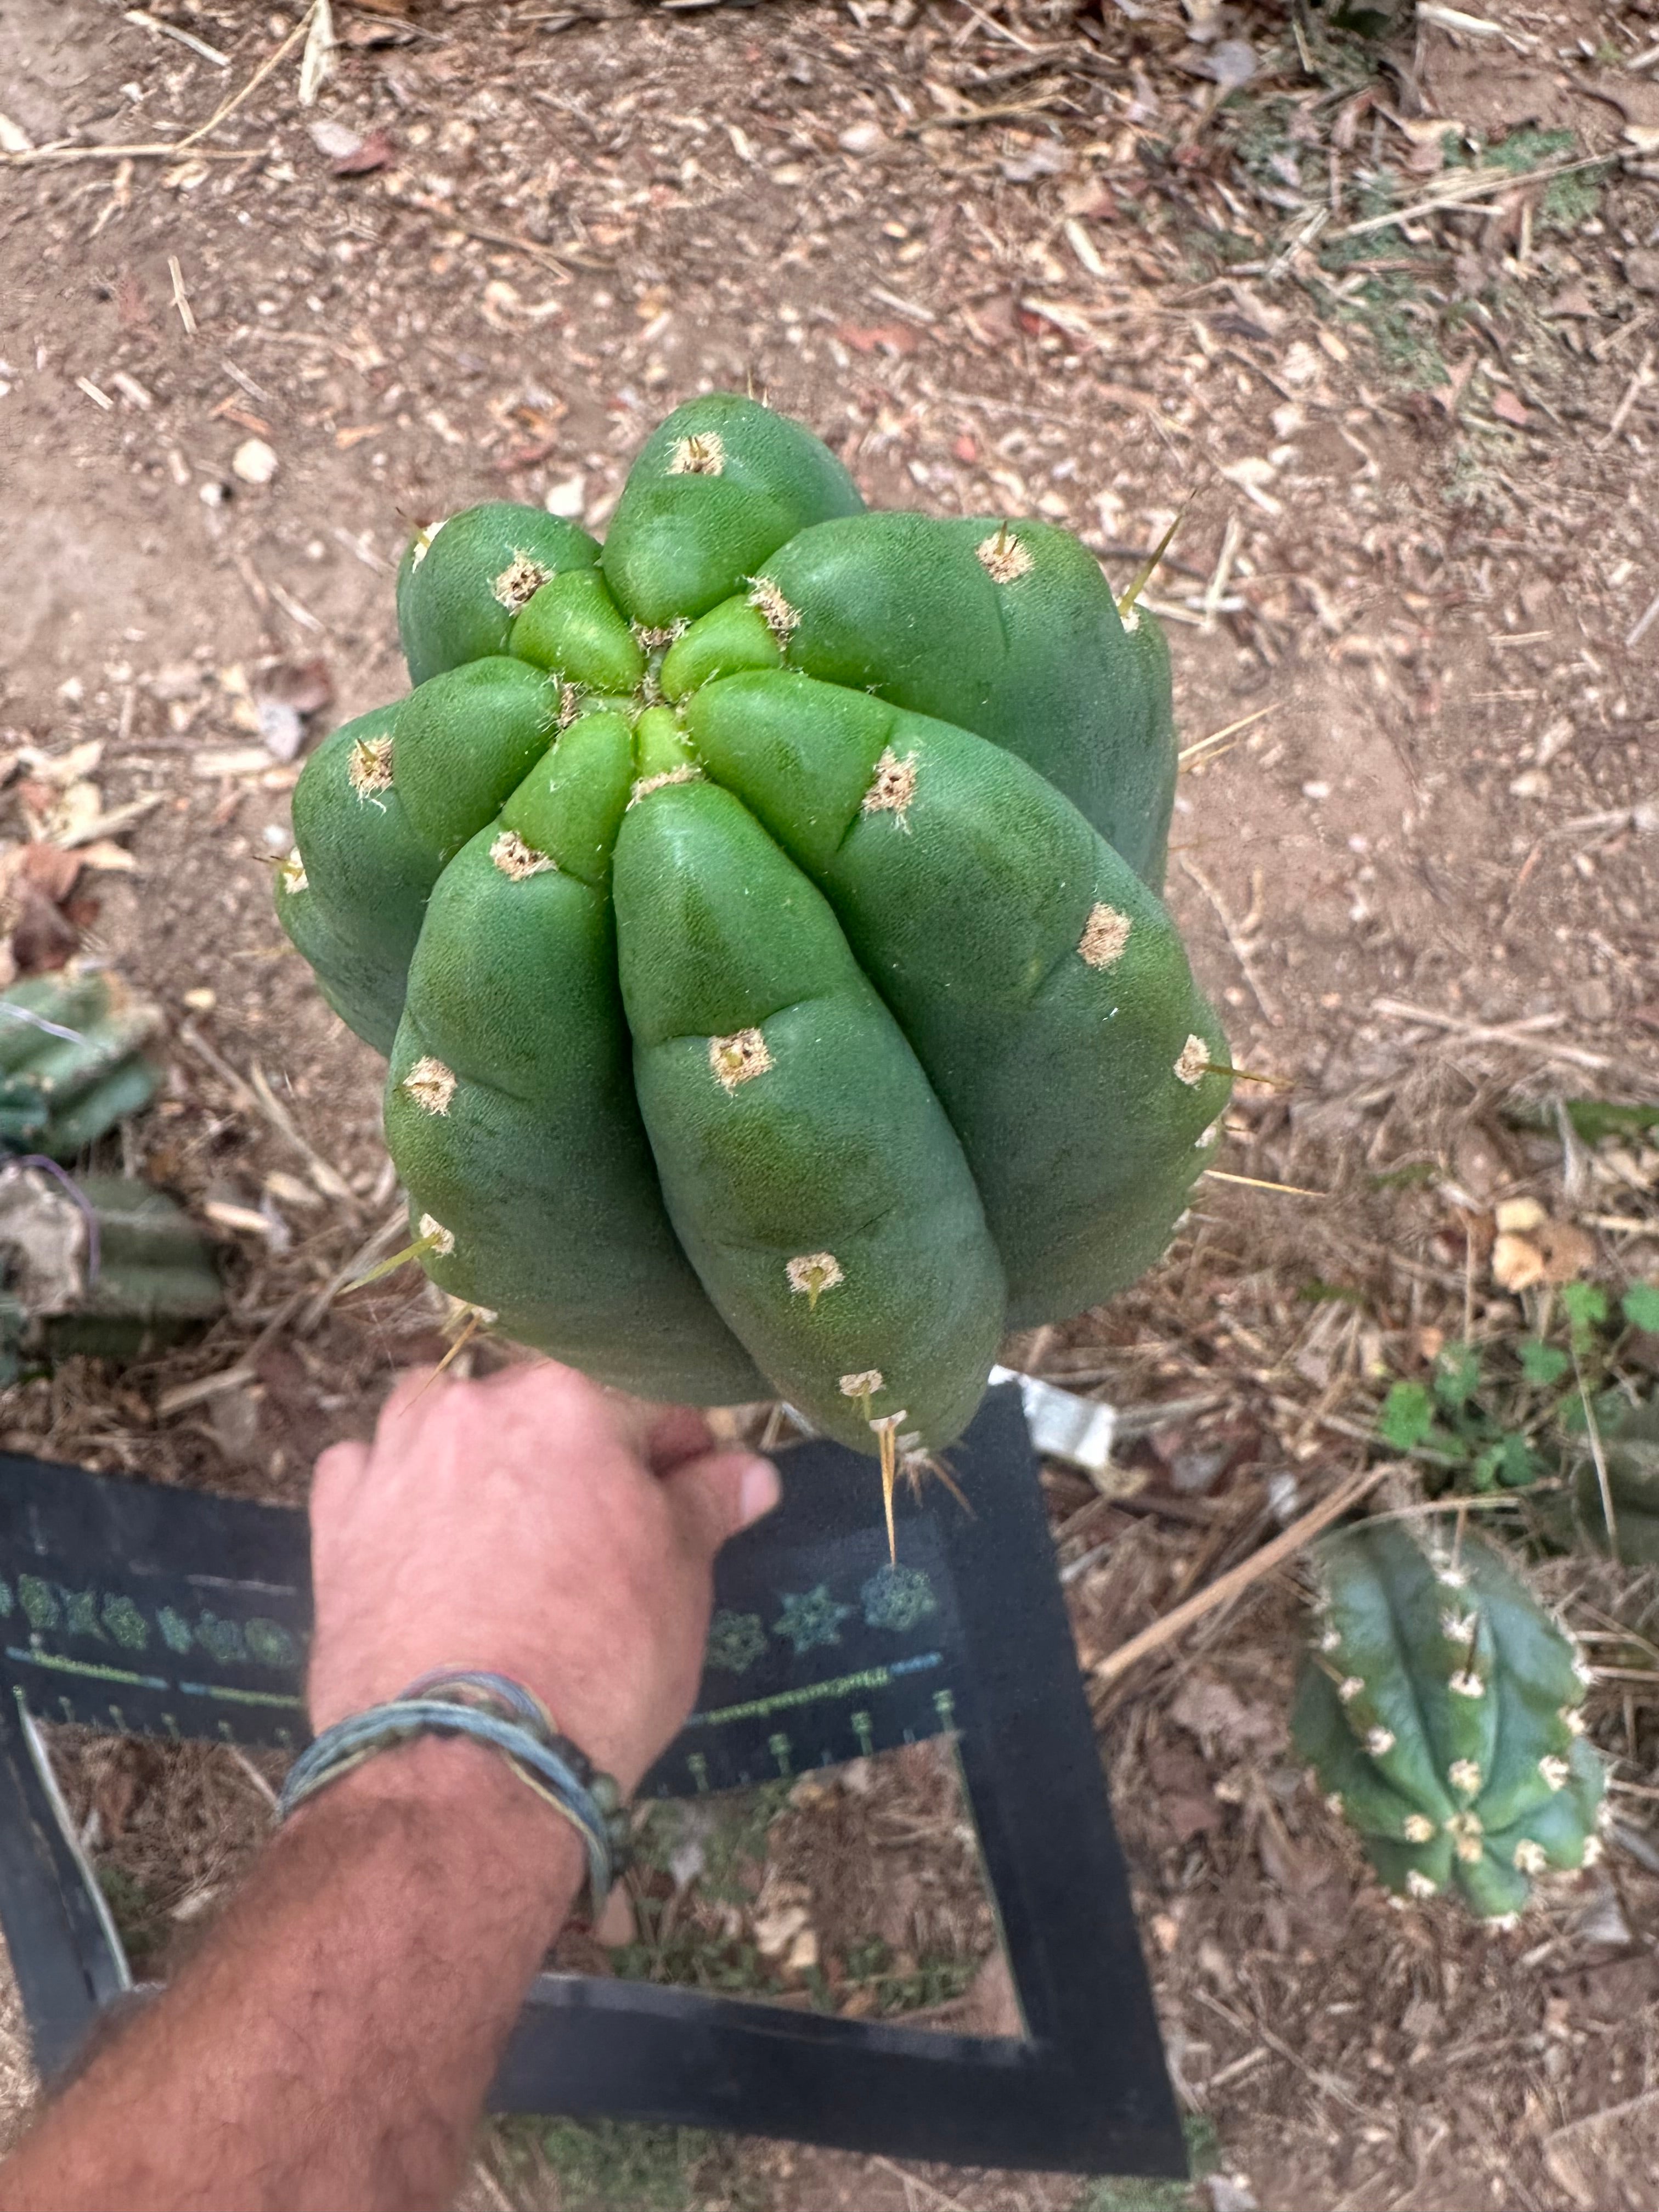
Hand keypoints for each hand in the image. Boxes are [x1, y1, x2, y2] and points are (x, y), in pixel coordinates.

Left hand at [307, 1362, 779, 1792]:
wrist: (465, 1762)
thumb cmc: (599, 1662)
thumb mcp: (679, 1580)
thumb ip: (705, 1505)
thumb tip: (748, 1472)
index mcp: (571, 1399)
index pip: (649, 1400)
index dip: (680, 1450)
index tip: (694, 1492)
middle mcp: (475, 1405)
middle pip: (546, 1407)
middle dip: (582, 1455)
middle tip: (605, 1533)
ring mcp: (395, 1456)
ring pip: (448, 1421)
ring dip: (482, 1455)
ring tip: (508, 1531)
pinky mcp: (335, 1518)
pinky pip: (370, 1471)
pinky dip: (398, 1492)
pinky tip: (424, 1542)